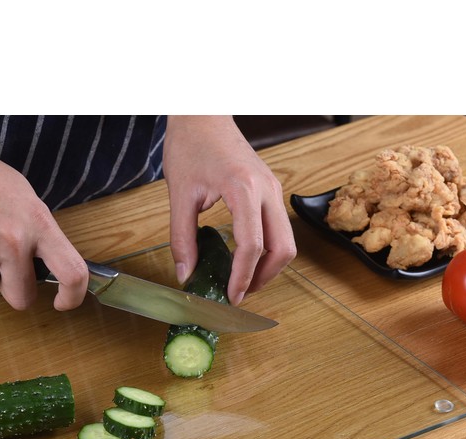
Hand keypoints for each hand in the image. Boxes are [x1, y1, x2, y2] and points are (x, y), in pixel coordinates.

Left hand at [163, 116, 296, 303]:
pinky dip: (267, 250)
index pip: (251, 245)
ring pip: (287, 241)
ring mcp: (273, 189)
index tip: (230, 297)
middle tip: (238, 294)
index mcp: (244, 189)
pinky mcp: (271, 190)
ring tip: (242, 281)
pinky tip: (244, 259)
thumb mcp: (179, 195)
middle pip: (283, 248)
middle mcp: (267, 190)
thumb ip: (181, 238)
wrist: (202, 113)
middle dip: (263, 277)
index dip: (242, 277)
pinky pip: (279, 228)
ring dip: (268, 267)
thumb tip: (185, 275)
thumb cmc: (190, 145)